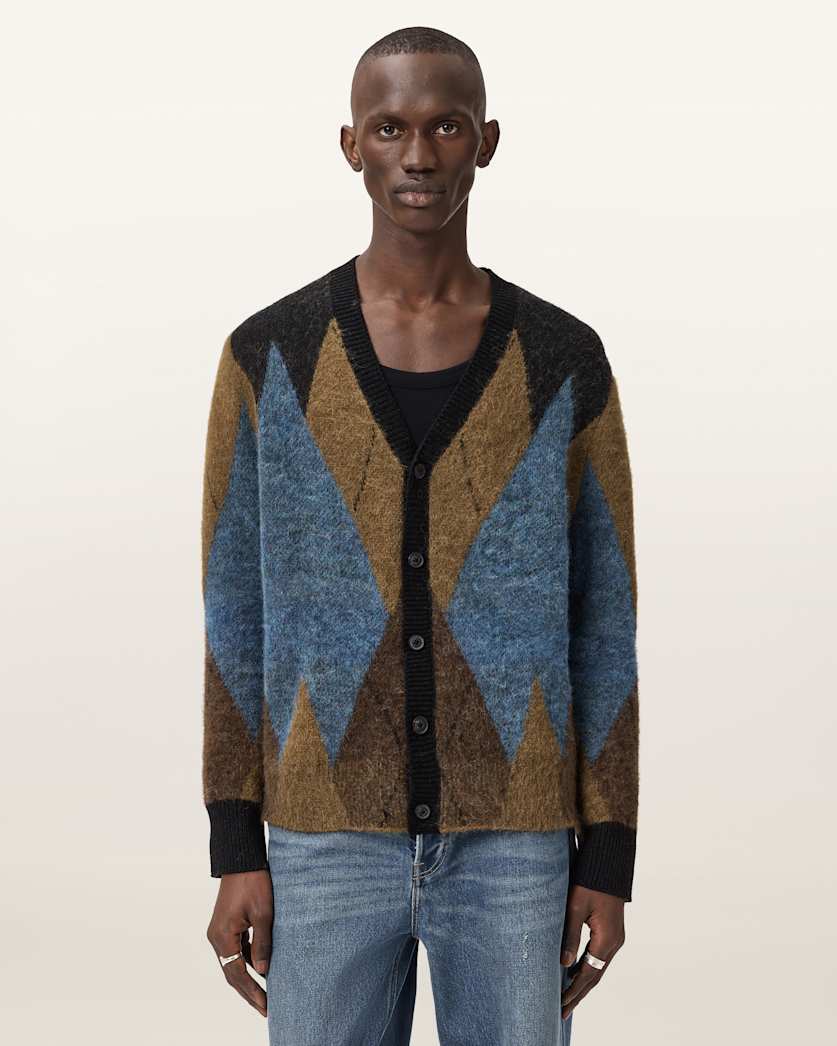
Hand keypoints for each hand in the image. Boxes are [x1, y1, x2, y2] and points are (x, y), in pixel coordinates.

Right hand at [206, 869, 273, 1016]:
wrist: (242, 859)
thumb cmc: (254, 882)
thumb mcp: (263, 913)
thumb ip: (263, 943)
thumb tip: (263, 971)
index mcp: (222, 936)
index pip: (237, 973)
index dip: (252, 992)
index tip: (266, 1006)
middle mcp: (216, 937)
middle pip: (232, 973)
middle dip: (249, 992)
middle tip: (266, 1009)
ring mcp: (220, 932)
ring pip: (233, 963)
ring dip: (248, 978)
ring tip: (265, 995)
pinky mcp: (226, 925)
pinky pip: (236, 950)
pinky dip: (247, 962)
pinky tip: (261, 969)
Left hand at [559, 884, 625, 1019]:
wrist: (609, 864)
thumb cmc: (590, 881)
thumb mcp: (575, 907)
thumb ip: (570, 936)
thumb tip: (564, 965)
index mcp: (606, 939)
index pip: (588, 974)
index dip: (574, 991)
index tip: (561, 1006)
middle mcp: (614, 942)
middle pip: (595, 976)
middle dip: (578, 994)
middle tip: (563, 1011)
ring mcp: (615, 937)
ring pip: (599, 967)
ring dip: (584, 983)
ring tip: (569, 998)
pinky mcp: (612, 931)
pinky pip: (600, 957)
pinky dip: (589, 969)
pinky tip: (578, 973)